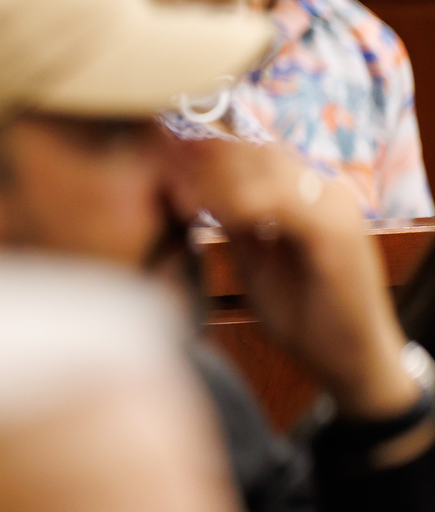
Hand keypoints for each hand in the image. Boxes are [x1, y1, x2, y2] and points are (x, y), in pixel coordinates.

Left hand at [159, 134, 420, 419]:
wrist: (348, 356)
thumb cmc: (304, 312)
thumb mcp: (258, 260)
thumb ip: (237, 226)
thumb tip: (195, 196)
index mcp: (309, 195)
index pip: (254, 154)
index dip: (207, 155)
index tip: (163, 161)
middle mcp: (325, 193)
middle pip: (258, 154)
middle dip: (206, 161)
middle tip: (162, 171)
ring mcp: (335, 210)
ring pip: (269, 170)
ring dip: (218, 178)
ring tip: (178, 194)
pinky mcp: (337, 235)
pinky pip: (285, 203)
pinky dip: (243, 203)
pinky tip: (210, 212)